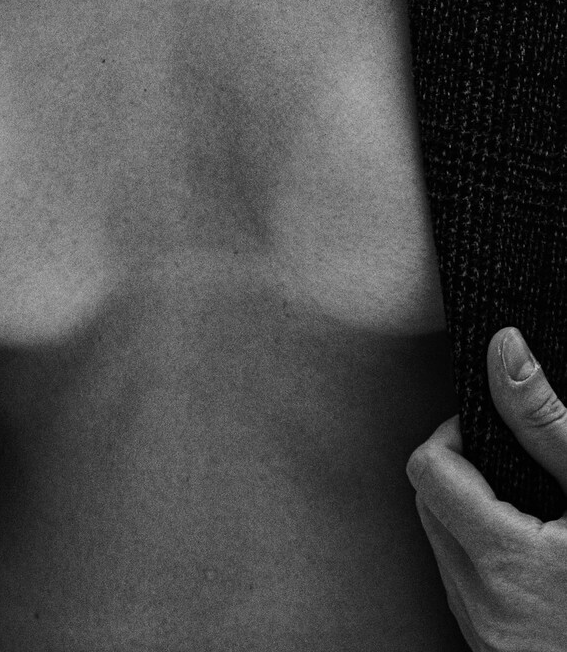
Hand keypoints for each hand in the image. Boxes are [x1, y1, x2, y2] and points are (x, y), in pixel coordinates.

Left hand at [406, 327, 566, 649]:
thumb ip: (545, 423)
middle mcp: (483, 608)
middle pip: (427, 505)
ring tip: (531, 513)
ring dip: (469, 519)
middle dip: (461, 475)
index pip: (428, 468)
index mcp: (505, 563)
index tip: (494, 435)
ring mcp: (484, 636)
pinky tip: (532, 557)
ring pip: (441, 548)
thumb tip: (505, 350)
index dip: (456, 437)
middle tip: (517, 471)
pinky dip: (483, 562)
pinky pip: (463, 588)